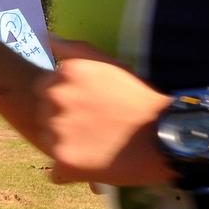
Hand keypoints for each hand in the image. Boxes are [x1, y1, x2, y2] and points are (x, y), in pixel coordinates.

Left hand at [36, 37, 172, 184]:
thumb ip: (74, 50)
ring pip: (48, 141)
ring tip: (98, 144)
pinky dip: (71, 171)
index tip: (89, 107)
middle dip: (62, 121)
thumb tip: (47, 37)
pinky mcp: (63, 159)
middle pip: (43, 115)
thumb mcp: (110, 64)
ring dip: (65, 145)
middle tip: (96, 126)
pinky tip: (95, 164)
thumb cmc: (138, 98)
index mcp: (64, 74)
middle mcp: (56, 98)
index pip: (42, 89)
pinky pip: (56, 171)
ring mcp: (57, 129)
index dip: (65, 100)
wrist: (165, 136)